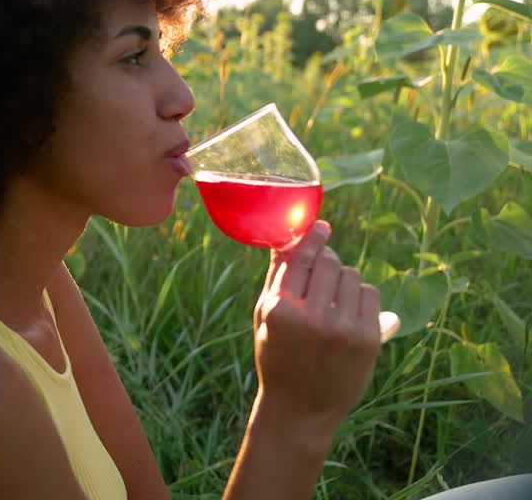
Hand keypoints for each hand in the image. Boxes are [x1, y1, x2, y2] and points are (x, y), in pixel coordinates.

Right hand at [251, 220, 381, 440]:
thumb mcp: (265, 318)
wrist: (301, 409)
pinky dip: (362, 298)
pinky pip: (371, 295)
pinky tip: (349, 313)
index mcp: (280, 310)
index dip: (313, 238)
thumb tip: (289, 239)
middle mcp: (311, 317)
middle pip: (330, 263)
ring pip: (353, 276)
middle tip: (324, 272)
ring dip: (345, 281)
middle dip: (328, 262)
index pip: (301, 259)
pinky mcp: (368, 339)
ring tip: (334, 300)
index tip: (322, 226)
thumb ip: (277, 278)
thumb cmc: (277, 357)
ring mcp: (343, 329)